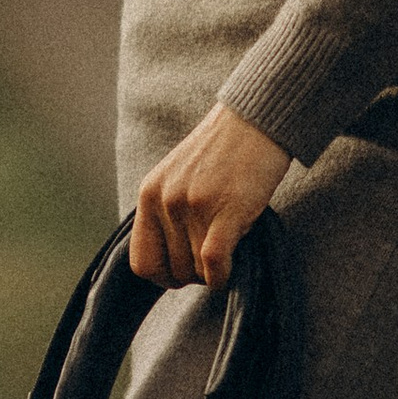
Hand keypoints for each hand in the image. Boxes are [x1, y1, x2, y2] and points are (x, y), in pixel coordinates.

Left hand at [129, 103, 291, 289]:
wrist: (255, 121)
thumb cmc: (223, 153)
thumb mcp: (177, 177)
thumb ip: (167, 212)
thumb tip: (172, 260)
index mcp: (149, 194)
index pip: (142, 262)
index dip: (164, 276)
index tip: (184, 272)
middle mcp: (165, 201)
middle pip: (173, 270)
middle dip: (195, 275)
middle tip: (214, 261)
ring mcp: (192, 206)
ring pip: (196, 270)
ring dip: (214, 272)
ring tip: (229, 248)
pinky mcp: (225, 211)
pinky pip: (213, 263)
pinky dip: (222, 277)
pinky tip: (231, 270)